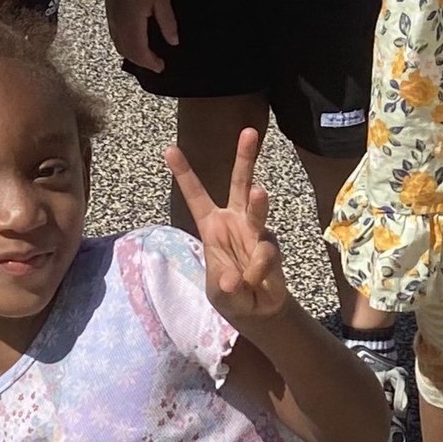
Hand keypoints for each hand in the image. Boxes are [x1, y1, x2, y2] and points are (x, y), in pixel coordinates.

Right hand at [105, 0, 177, 71]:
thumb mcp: (162, 0)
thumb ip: (167, 23)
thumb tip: (173, 43)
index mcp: (131, 25)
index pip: (139, 52)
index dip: (150, 62)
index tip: (162, 67)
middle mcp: (118, 25)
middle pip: (127, 51)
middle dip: (141, 61)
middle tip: (156, 64)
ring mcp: (111, 18)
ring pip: (119, 44)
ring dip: (132, 54)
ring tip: (146, 56)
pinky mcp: (109, 11)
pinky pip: (115, 35)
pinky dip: (124, 44)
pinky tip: (134, 41)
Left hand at [166, 127, 290, 326]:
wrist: (258, 309)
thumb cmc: (230, 294)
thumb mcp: (219, 295)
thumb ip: (225, 286)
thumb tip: (234, 279)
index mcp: (212, 226)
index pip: (197, 195)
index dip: (184, 173)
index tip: (170, 149)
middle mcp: (236, 220)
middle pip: (240, 183)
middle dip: (245, 157)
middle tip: (249, 131)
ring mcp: (256, 231)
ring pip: (259, 208)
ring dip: (259, 201)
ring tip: (260, 192)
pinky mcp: (272, 245)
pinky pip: (266, 252)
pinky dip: (258, 270)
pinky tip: (253, 282)